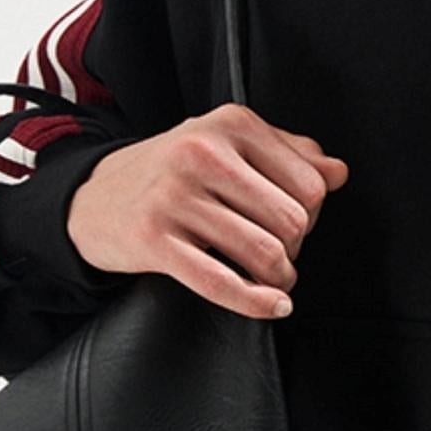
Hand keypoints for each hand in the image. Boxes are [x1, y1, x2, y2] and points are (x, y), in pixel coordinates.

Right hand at [65, 104, 347, 317]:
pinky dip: (256, 302)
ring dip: (279, 278)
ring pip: (265, 252)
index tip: (292, 224)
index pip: (311, 184)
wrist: (92, 197)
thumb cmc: (172, 172)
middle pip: (293, 221)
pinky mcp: (153, 239)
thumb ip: (289, 153)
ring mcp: (175, 196)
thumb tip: (338, 173)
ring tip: (273, 279)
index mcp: (231, 124)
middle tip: (279, 254)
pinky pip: (221, 282)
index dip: (313, 214)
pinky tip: (272, 305)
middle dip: (295, 248)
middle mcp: (202, 153)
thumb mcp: (229, 145)